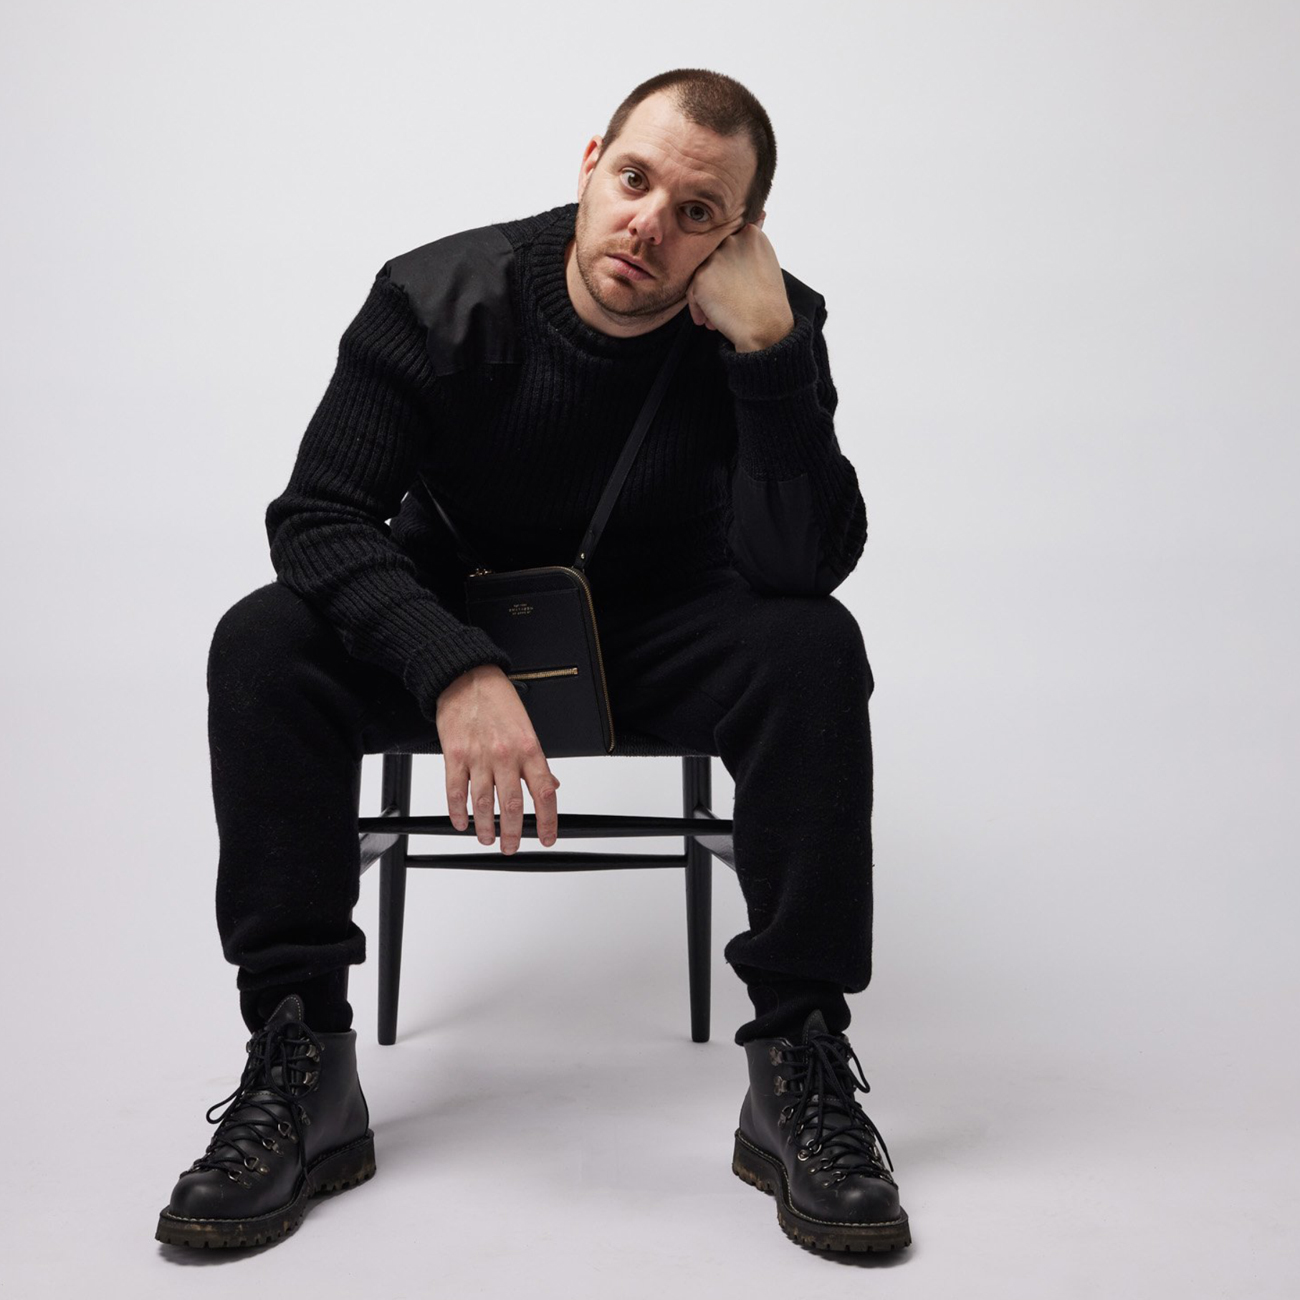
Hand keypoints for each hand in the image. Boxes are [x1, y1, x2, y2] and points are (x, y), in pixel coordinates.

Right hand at [435, 664, 560, 852]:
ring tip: (488, 838)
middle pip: (512, 805)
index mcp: (529, 748)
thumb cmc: (498, 701)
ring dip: (486, 827)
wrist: (466, 678)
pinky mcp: (454, 755)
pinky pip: (455, 791)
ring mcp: (478, 757)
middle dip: (513, 832)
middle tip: (511, 846)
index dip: (547, 821)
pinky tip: (462, 822)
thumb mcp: (527, 728)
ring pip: (483, 803)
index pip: (544, 793)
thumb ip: (537, 761)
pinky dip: (458, 812)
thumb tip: (550, 786)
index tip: (546, 838)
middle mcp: (505, 755)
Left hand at [685, 212, 794, 351]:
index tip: (736, 287)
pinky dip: (698, 308)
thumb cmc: (768, 302)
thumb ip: (748, 249)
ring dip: (707, 297)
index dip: (730, 271)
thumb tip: (740, 238)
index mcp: (751, 233)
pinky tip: (708, 322)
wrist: (766, 327)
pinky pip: (692, 292)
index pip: (728, 247)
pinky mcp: (701, 277)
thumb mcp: (766, 264)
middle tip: (727, 303)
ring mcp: (716, 257)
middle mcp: (732, 240)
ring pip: (701, 276)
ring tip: (718, 316)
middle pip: (714, 261)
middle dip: (718, 283)